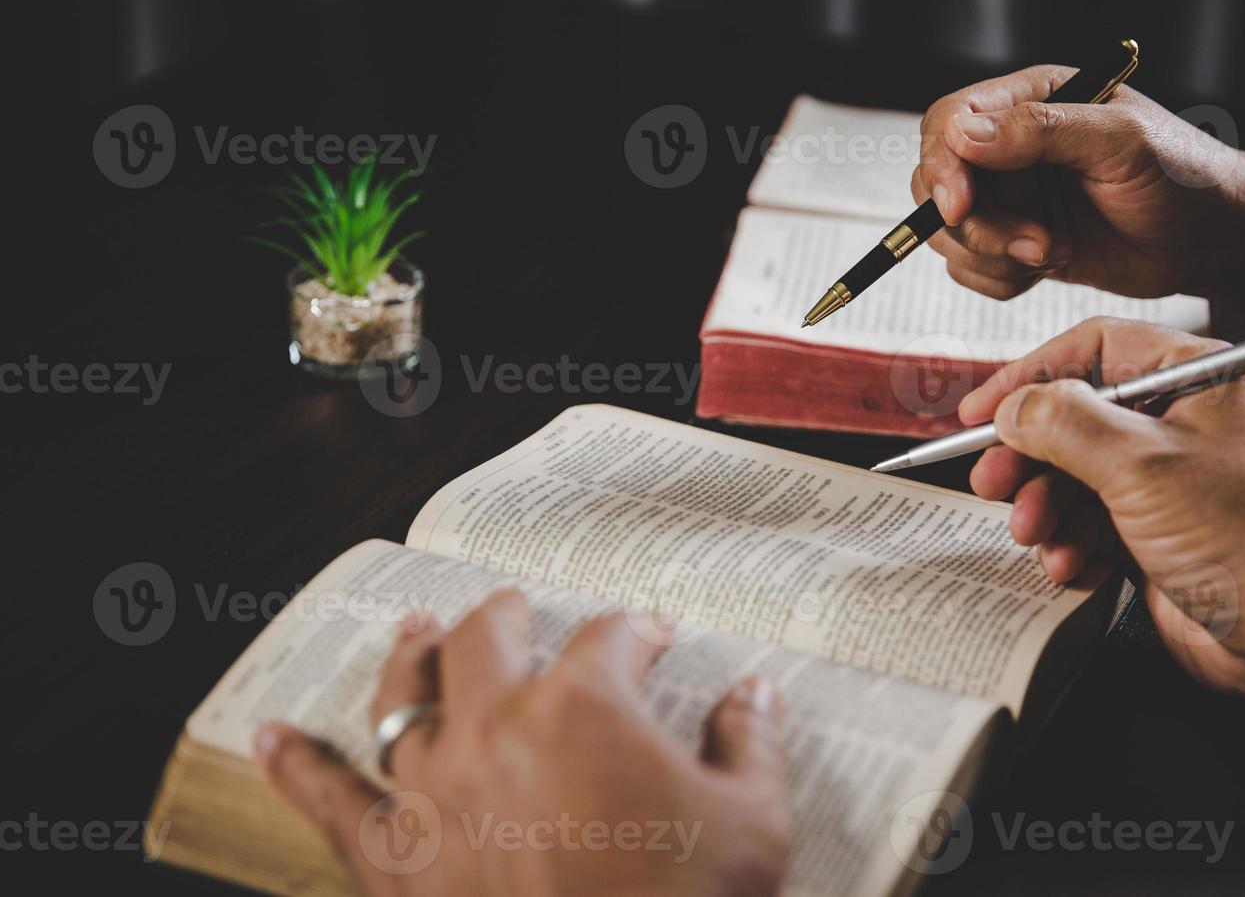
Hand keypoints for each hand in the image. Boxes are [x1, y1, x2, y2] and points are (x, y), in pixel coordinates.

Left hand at [253, 593, 790, 896]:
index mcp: (585, 705)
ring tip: (413, 631)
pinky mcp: (393, 859)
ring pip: (405, 695)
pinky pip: (331, 800)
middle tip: (517, 606)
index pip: (614, 639)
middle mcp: (497, 727)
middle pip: (490, 638)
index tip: (654, 640)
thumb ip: (752, 746)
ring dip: (410, 655)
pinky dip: (296, 765)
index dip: (640, 632)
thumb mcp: (751, 825)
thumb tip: (756, 696)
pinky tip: (267, 738)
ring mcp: (434, 789)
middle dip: (508, 614)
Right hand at [912, 65, 1244, 300]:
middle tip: (1034, 245)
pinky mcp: (1014, 242)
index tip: (961, 207)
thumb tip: (963, 135)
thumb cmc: (1182, 177)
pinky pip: (971, 270)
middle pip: (936, 185)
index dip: (942, 166)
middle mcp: (1010, 147)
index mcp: (1031, 101)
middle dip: (975, 226)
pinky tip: (1052, 264)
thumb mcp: (1120, 142)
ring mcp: (1010, 198)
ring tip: (1055, 252)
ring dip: (994, 257)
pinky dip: (1003, 279)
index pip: (949, 123)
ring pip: (949, 235)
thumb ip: (1042, 131)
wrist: (1210, 239)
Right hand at [959, 317, 1244, 702]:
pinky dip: (1071, 545)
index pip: (1094, 350)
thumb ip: (1063, 423)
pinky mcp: (1158, 534)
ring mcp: (1170, 480)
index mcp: (1197, 378)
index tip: (980, 411)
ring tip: (1037, 534)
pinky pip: (1091, 525)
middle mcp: (1183, 422)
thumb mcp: (1141, 465)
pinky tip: (1072, 566)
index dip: (1029, 376)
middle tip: (992, 480)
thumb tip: (1012, 407)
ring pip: (1074, 476)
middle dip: (1028, 455)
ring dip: (1045, 508)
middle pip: (1074, 417)